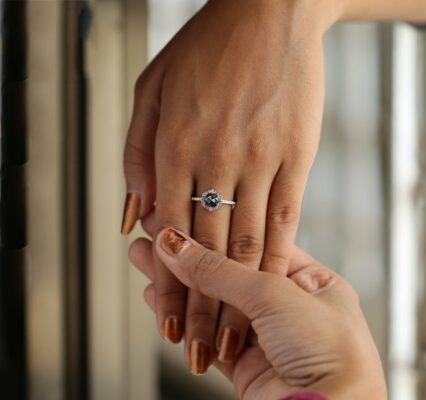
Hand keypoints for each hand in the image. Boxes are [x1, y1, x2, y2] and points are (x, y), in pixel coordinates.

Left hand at [122, 0, 332, 368]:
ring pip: (248, 242)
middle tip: (202, 352)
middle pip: (207, 249)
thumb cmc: (205, 52)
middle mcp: (216, 156)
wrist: (269, 13)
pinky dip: (276, 259)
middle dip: (203, 309)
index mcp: (174, 143)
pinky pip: (286, 216)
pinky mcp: (297, 154)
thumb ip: (136, 158)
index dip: (169, 287)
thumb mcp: (149, 94)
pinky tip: (271, 291)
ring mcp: (261, 156)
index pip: (167, 234)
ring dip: (243, 298)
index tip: (171, 326)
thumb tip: (132, 218)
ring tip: (235, 339)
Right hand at [129, 228, 386, 399]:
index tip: (184, 214)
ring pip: (212, 303)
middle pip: (228, 272)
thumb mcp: (272, 295)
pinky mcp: (246, 366)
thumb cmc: (331, 357)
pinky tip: (156, 296)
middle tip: (154, 232)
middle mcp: (291, 308)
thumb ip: (219, 270)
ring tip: (144, 258)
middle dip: (188, 254)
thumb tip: (177, 245)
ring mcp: (267, 338)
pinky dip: (180, 316)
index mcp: (312, 282)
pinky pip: (206, 335)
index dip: (217, 229)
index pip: (254, 245)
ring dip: (176, 283)